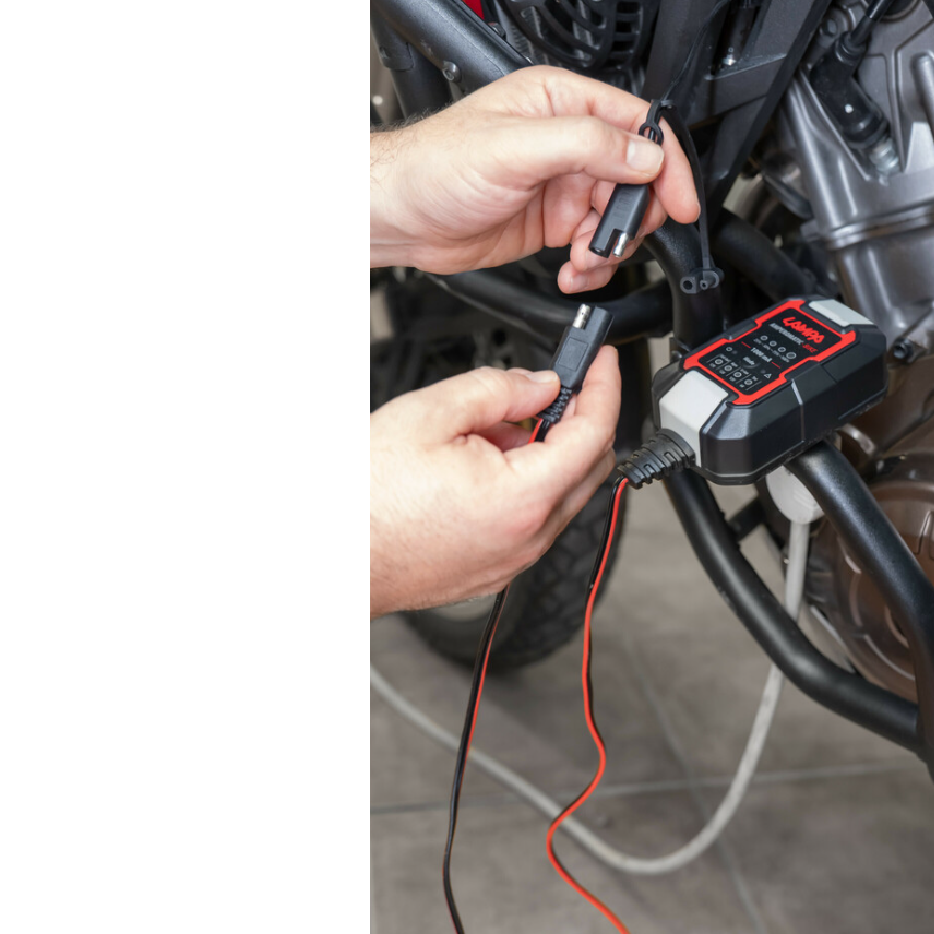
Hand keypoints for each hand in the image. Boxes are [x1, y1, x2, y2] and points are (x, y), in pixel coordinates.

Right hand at [369, 349, 619, 617]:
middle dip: (578, 419)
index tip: (604, 362)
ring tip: (485, 432)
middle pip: (588, 467)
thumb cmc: (364, 497)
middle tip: (548, 387)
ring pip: (560, 495)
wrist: (329, 554)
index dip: (604, 388)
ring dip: (545, 454)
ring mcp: (514, 560)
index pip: (594, 433)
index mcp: (523, 497)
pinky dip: (525, 486)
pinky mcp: (495, 571)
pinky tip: (477, 467)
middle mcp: (529, 537)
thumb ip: (499, 390)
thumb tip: (540, 385)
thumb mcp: (431, 414)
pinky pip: (532, 521)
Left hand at [370, 65, 699, 292]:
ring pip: (619, 218)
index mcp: (562, 103)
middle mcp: (568, 141)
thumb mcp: (516, 147)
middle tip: (613, 240)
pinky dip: (593, 265)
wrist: (399, 216)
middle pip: (637, 179)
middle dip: (633, 217)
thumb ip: (586, 145)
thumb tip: (642, 154)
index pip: (639, 126)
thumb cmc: (434, 166)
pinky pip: (595, 245)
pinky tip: (572, 271)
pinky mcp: (554, 221)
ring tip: (583, 261)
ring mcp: (563, 183)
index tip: (680, 201)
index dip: (666, 164)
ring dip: (610, 248)